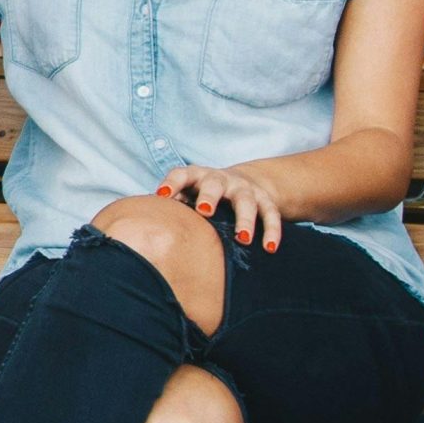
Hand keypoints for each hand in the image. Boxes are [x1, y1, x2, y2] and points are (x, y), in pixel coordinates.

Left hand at [159, 161, 291, 250]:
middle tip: (204, 211)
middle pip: (215, 184)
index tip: (162, 195)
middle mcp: (221, 179)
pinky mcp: (265, 201)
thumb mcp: (189, 195)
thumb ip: (174, 207)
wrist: (245, 182)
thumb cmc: (204, 196)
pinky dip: (272, 231)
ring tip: (243, 238)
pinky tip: (269, 248)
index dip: (172, 183)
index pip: (182, 174)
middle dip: (209, 196)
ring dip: (245, 219)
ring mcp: (245, 189)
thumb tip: (151, 229)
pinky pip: (271, 214)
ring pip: (246, 200)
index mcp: (197, 176)